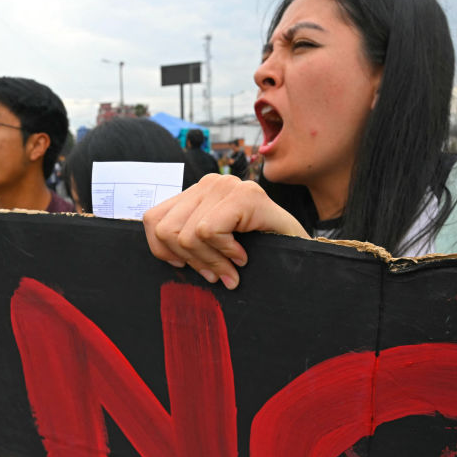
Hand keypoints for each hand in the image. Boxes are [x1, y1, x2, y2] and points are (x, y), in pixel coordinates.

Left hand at [143, 174, 308, 288]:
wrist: (302, 255)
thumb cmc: (259, 252)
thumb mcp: (214, 245)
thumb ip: (188, 242)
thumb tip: (163, 254)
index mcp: (198, 192)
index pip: (154, 219)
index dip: (164, 251)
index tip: (188, 267)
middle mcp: (211, 182)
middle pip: (166, 229)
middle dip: (190, 261)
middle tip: (216, 273)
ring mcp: (229, 186)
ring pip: (187, 234)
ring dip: (210, 261)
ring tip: (230, 268)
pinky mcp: (246, 196)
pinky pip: (209, 232)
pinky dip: (224, 253)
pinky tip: (242, 257)